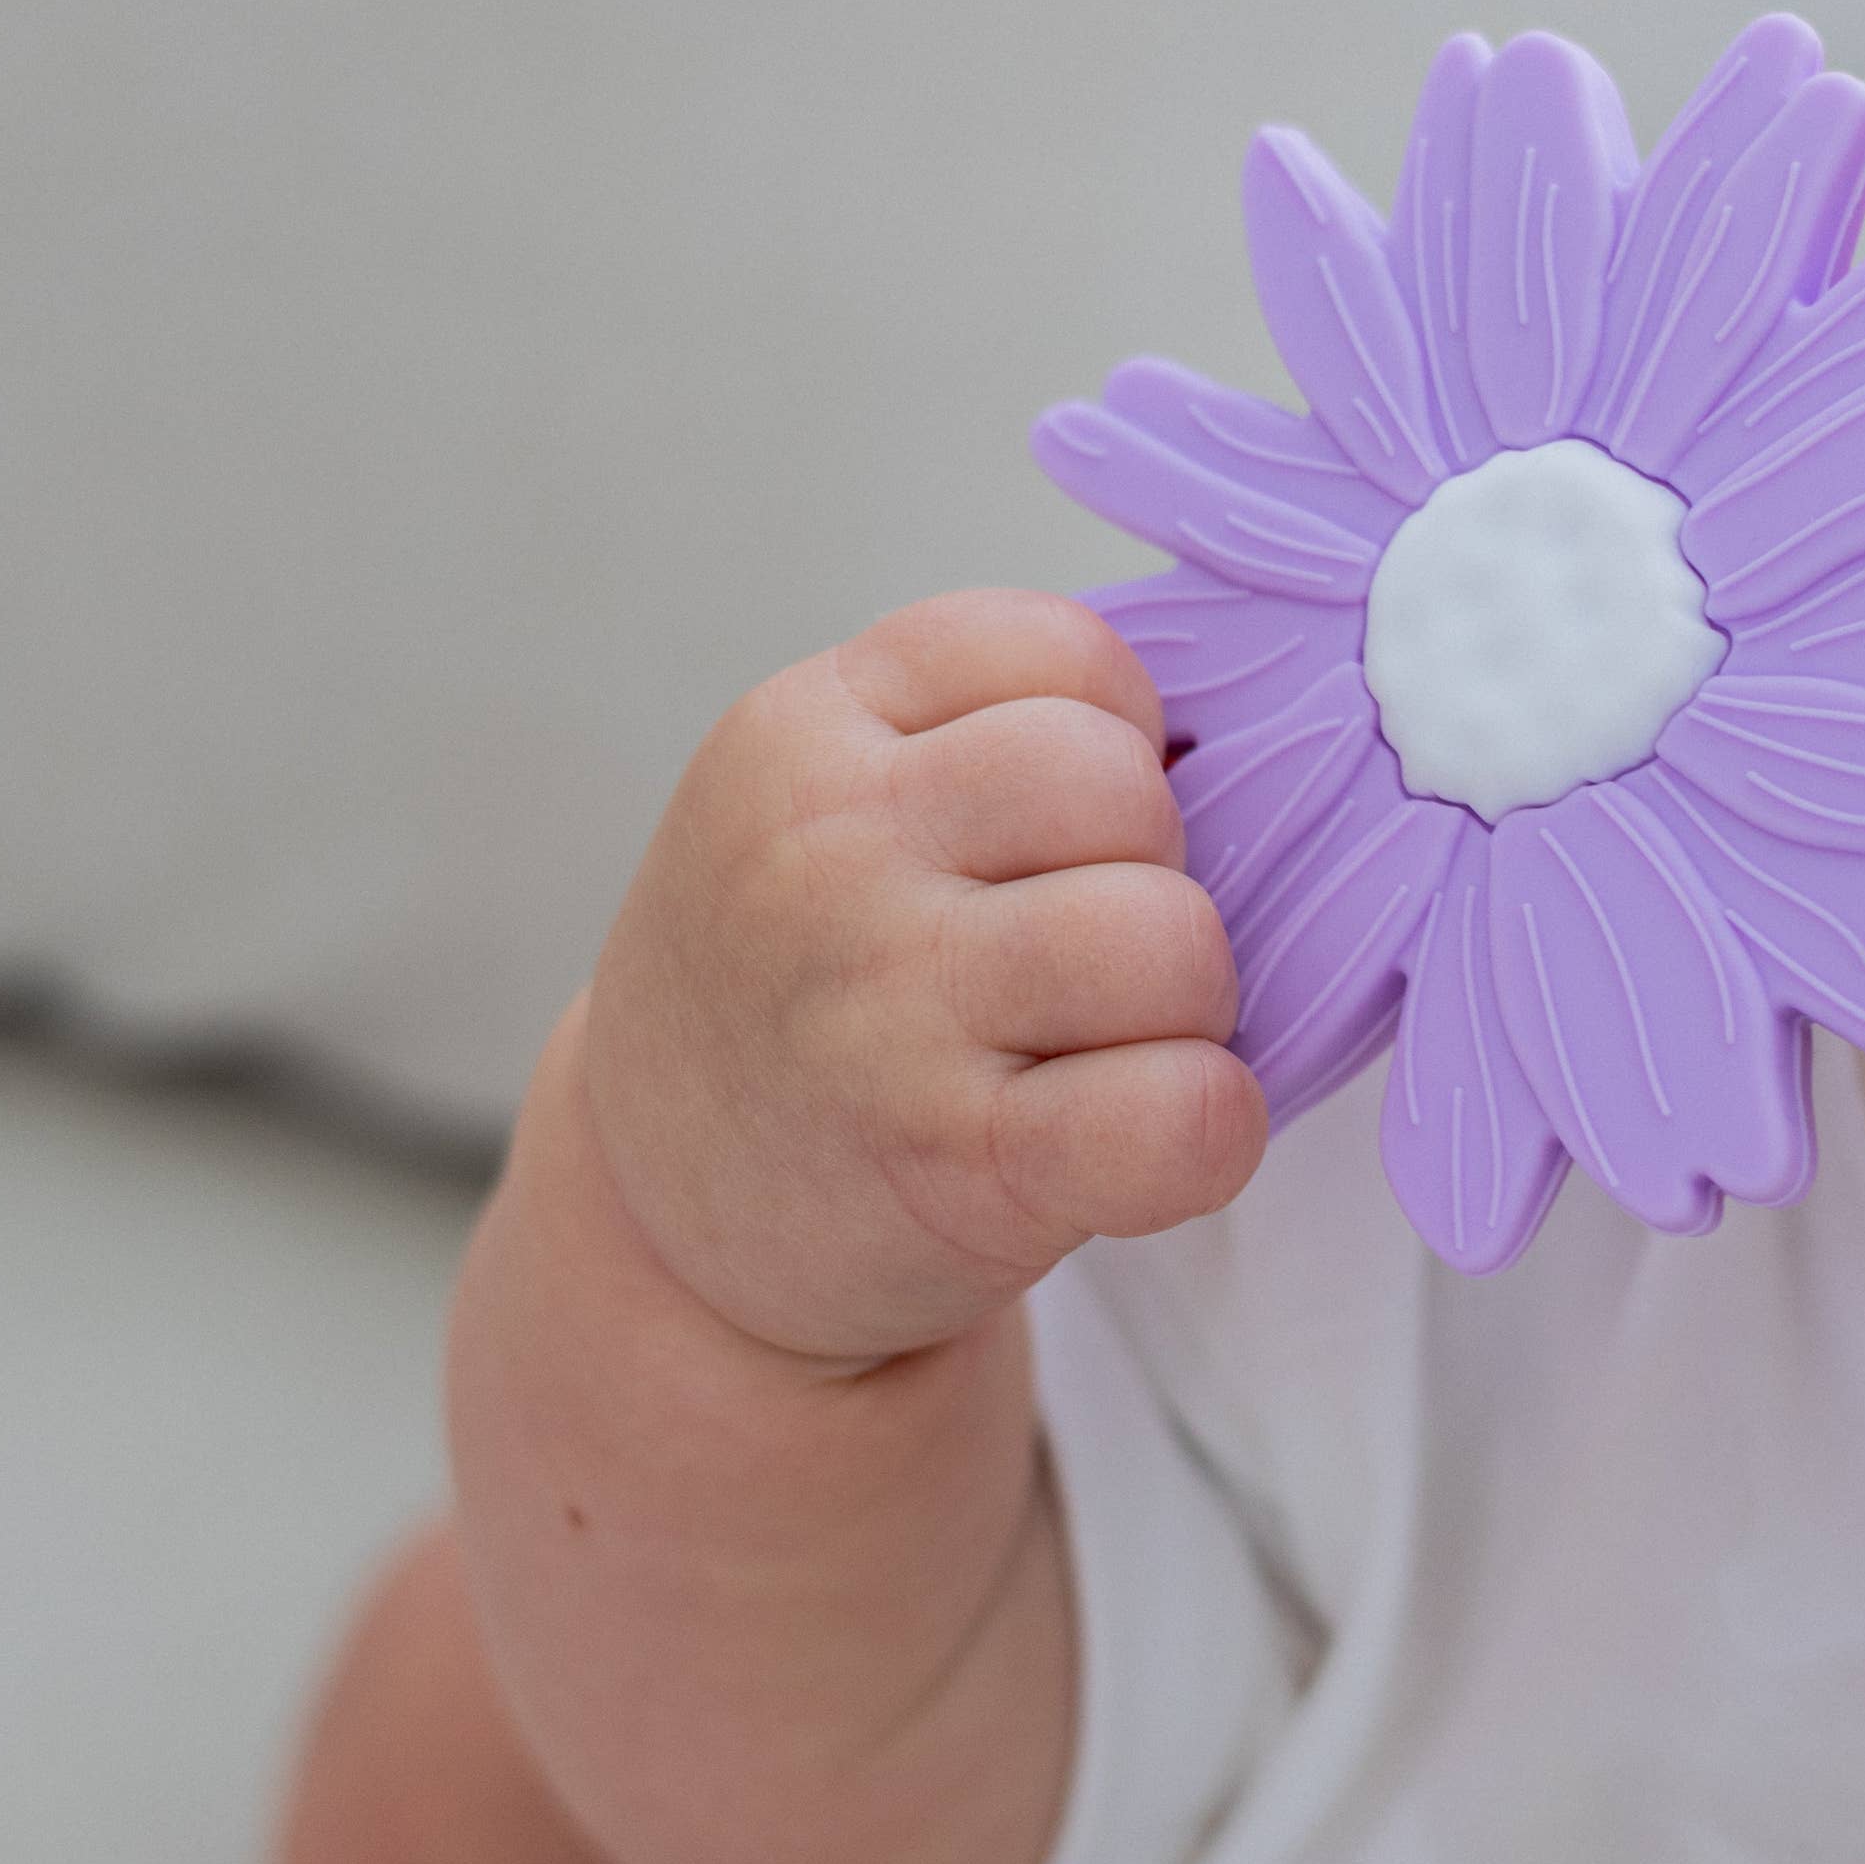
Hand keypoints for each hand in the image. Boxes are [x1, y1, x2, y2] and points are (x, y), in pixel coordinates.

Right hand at [584, 587, 1266, 1368]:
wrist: (654, 1211)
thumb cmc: (793, 987)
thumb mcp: (808, 803)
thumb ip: (967, 737)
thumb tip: (1209, 742)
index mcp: (805, 733)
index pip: (1061, 652)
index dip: (1119, 735)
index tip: (1072, 826)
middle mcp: (834, 857)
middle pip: (1125, 791)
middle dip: (1158, 871)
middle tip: (1095, 952)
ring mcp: (890, 1013)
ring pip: (1171, 941)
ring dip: (1190, 1004)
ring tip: (1114, 1043)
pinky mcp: (956, 1168)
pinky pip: (1180, 1113)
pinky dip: (1210, 1128)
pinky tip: (1147, 1136)